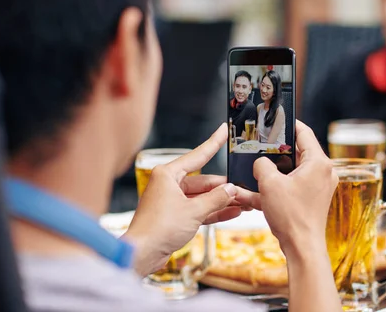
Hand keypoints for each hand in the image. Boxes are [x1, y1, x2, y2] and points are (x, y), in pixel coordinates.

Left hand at [123, 124, 259, 275]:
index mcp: (168, 174)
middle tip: (243, 189)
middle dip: (224, 187)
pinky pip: (198, 209)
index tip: (223, 130)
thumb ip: (216, 198)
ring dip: (221, 201)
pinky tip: (232, 212)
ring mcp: (171, 201)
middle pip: (203, 181)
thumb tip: (231, 189)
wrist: (141, 254)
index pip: (197, 155)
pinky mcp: (174, 216)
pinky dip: (213, 211)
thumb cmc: (158, 228)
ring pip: (202, 197)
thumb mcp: (194, 211)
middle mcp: (168, 184)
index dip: (213, 143)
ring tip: (243, 202)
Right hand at [253, 120, 337, 255]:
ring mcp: (319, 186)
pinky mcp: (313, 199)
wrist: (302, 247)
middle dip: (277, 150)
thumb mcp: (269, 184)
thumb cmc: (292, 216)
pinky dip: (278, 187)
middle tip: (262, 144)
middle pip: (298, 151)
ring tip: (257, 169)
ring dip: (275, 171)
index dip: (289, 123)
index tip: (277, 119)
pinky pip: (293, 186)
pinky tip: (257, 192)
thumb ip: (263, 165)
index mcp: (318, 162)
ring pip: (293, 170)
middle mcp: (323, 172)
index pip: (304, 132)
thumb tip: (261, 163)